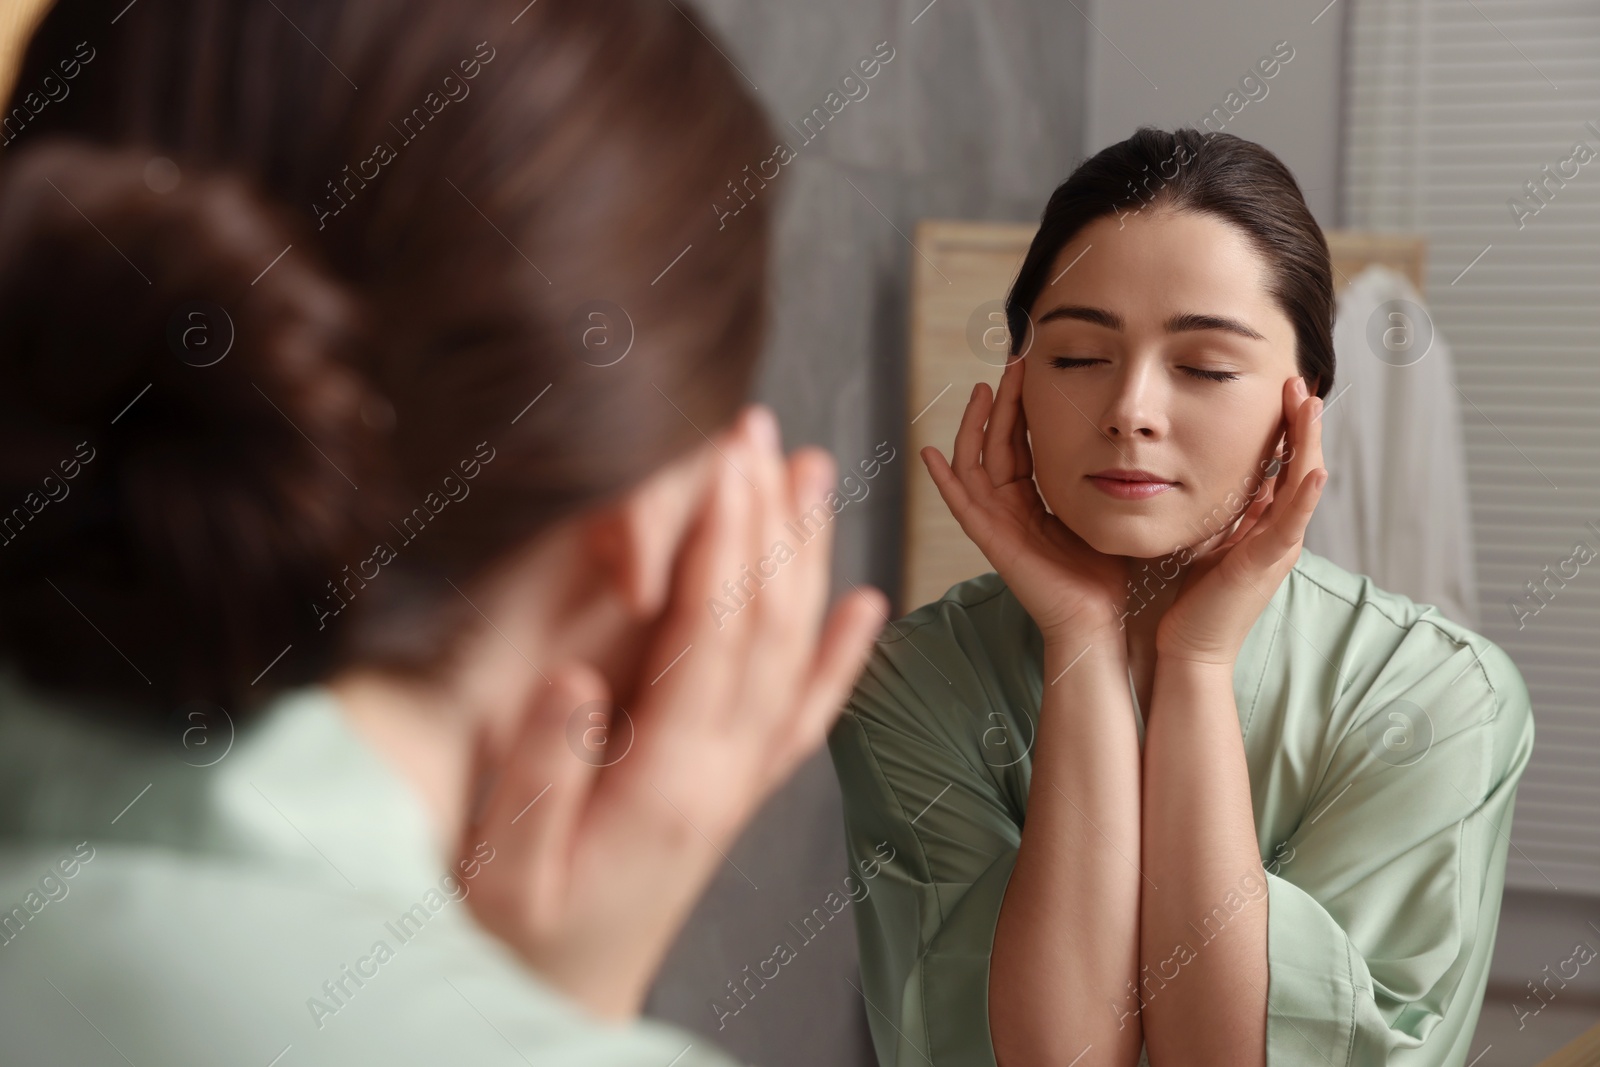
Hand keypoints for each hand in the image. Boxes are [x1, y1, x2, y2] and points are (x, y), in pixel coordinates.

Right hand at [459, 406, 886, 1019]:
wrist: (568, 999)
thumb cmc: (525, 937)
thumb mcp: (508, 871)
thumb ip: (541, 775)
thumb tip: (575, 679)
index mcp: (672, 780)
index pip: (715, 635)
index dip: (726, 543)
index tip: (729, 462)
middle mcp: (725, 772)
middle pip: (769, 625)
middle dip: (769, 520)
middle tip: (767, 433)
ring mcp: (740, 779)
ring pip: (796, 652)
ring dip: (809, 559)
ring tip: (818, 478)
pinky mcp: (737, 791)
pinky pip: (805, 713)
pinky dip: (842, 656)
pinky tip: (866, 607)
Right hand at [921, 356, 1127, 641]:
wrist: (1098, 620)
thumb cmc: (1106, 576)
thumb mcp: (1104, 513)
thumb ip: (1101, 482)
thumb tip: (1128, 445)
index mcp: (1034, 501)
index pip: (1021, 443)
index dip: (1022, 406)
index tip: (1030, 369)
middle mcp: (1009, 508)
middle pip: (996, 444)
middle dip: (1003, 402)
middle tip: (1012, 362)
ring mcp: (996, 524)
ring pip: (975, 464)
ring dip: (976, 426)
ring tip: (984, 390)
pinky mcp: (991, 541)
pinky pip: (961, 504)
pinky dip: (943, 480)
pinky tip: (929, 453)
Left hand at [1154, 377, 1327, 666]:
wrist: (1189, 648)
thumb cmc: (1191, 598)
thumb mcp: (1205, 539)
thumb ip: (1217, 511)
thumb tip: (1207, 474)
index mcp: (1265, 525)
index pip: (1282, 465)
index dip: (1286, 428)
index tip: (1282, 388)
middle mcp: (1280, 533)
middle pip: (1300, 466)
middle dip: (1300, 423)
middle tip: (1298, 381)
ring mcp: (1278, 548)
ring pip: (1303, 485)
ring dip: (1308, 443)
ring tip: (1310, 404)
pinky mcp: (1266, 564)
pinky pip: (1292, 523)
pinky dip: (1306, 495)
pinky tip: (1315, 469)